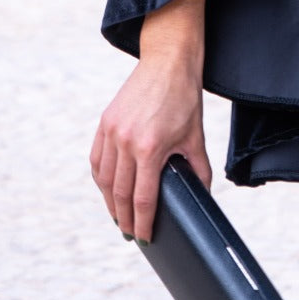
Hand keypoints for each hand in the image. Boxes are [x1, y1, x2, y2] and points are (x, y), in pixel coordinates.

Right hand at [90, 0, 210, 242]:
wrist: (167, 61)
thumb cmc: (184, 98)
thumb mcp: (195, 136)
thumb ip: (198, 169)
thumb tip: (202, 195)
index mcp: (150, 148)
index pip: (142, 198)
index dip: (143, 223)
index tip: (144, 238)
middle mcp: (126, 141)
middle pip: (120, 194)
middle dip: (125, 218)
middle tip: (130, 234)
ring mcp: (112, 131)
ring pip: (104, 179)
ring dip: (110, 202)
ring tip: (118, 216)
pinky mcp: (105, 122)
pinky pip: (97, 159)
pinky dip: (101, 178)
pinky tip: (107, 189)